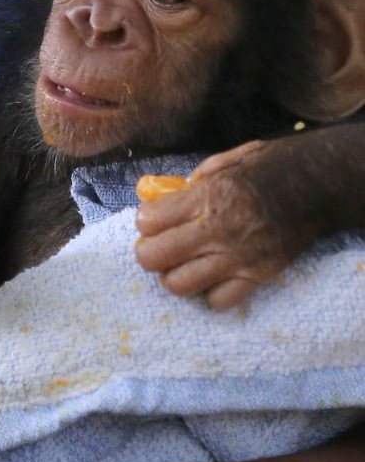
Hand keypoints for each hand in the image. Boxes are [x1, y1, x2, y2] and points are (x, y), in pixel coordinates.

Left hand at [134, 138, 318, 307]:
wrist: (315, 187)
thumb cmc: (267, 168)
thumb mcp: (224, 161)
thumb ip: (191, 181)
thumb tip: (160, 195)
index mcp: (205, 197)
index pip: (149, 221)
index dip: (145, 221)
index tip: (152, 219)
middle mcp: (216, 231)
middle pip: (155, 257)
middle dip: (148, 253)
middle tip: (156, 246)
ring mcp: (236, 258)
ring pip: (180, 285)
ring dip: (173, 276)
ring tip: (181, 264)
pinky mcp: (256, 277)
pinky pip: (219, 300)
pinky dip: (209, 293)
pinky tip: (212, 276)